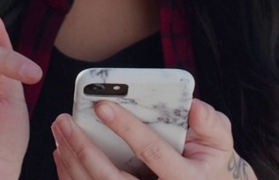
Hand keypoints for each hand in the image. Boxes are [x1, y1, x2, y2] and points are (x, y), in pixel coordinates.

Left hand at [51, 98, 256, 179]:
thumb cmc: (209, 163)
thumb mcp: (219, 142)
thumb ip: (211, 124)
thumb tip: (195, 108)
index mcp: (184, 179)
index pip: (151, 152)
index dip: (126, 128)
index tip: (102, 105)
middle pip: (111, 178)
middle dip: (83, 148)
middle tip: (64, 121)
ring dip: (71, 161)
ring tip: (59, 131)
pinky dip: (71, 176)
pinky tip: (62, 154)